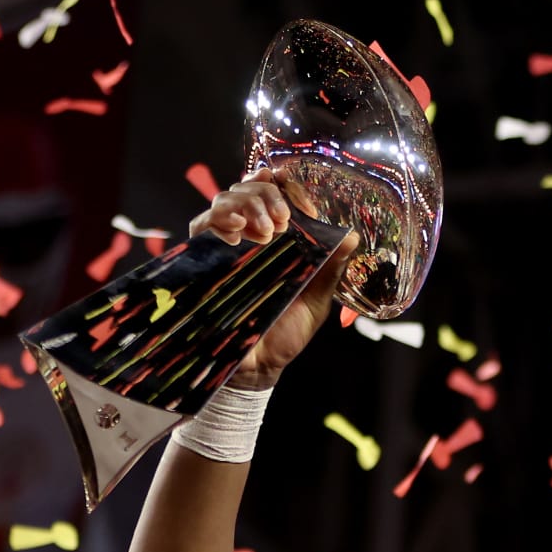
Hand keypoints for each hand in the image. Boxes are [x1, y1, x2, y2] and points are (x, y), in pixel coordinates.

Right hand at [188, 170, 358, 390]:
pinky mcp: (202, 261)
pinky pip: (201, 226)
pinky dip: (218, 220)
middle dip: (265, 194)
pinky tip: (236, 232)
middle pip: (246, 188)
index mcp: (278, 238)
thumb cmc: (286, 333)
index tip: (297, 193)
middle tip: (282, 220)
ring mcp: (224, 247)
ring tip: (265, 230)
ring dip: (245, 204)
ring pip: (224, 200)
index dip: (284, 183)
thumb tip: (351, 236)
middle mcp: (249, 236)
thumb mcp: (316, 300)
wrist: (257, 368)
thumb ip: (331, 268)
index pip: (275, 192)